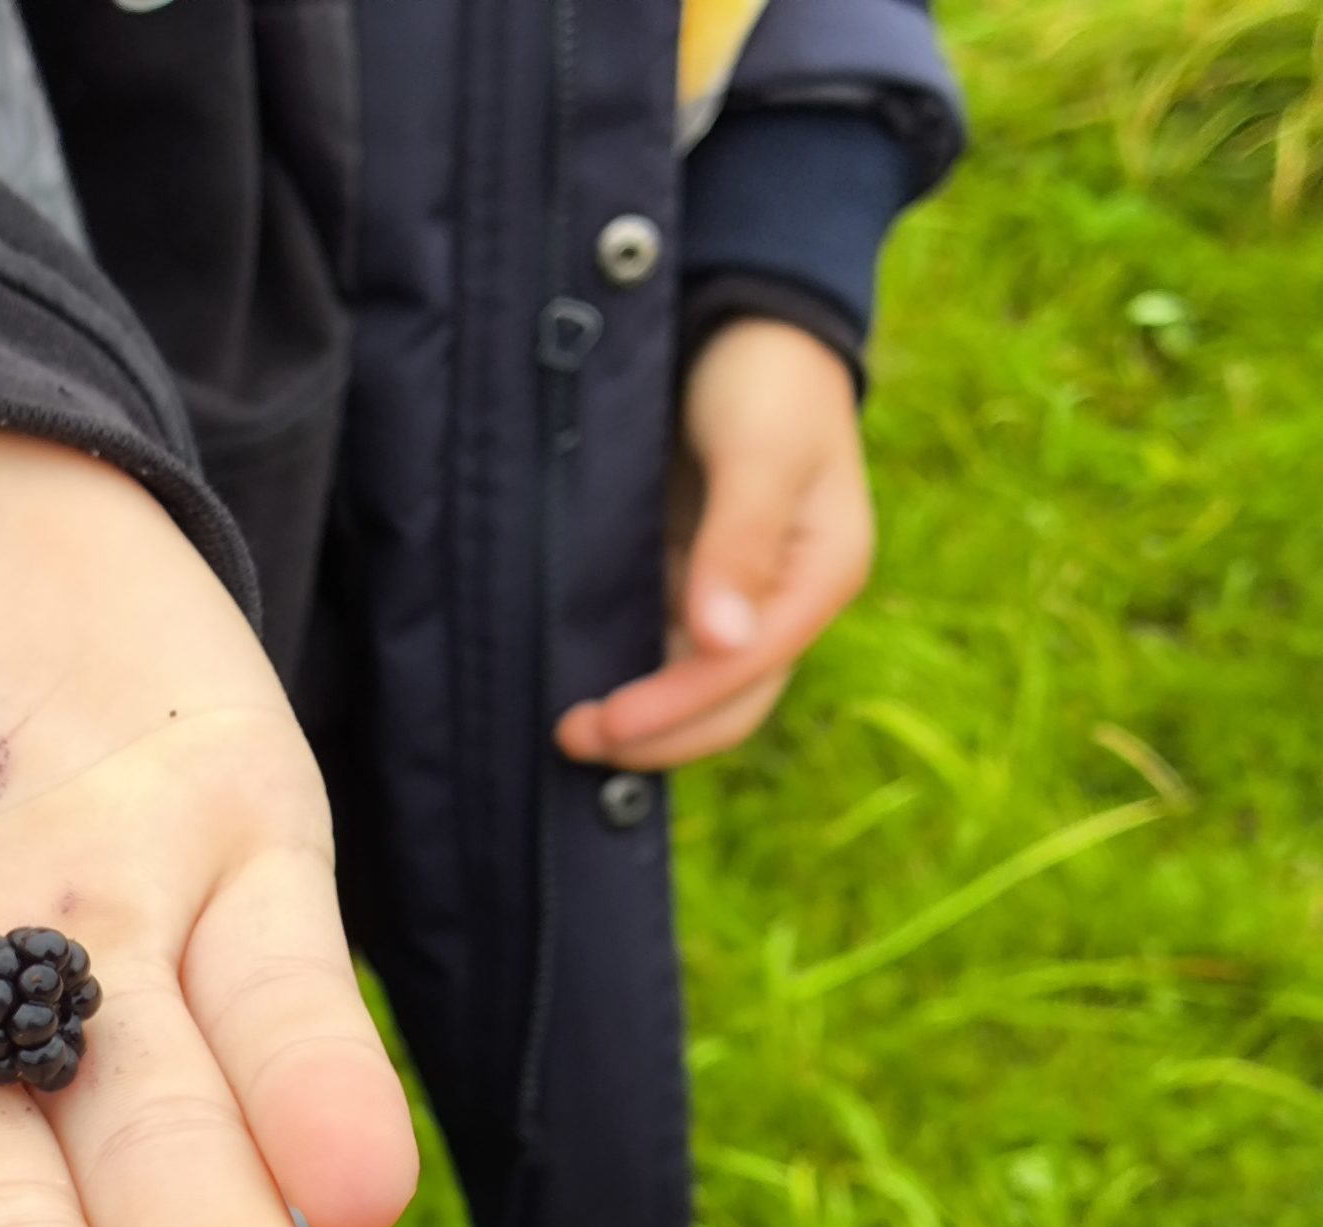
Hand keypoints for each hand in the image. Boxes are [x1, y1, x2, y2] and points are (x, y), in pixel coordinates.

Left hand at [555, 317, 873, 768]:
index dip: (676, 707)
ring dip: (640, 719)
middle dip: (657, 735)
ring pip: (693, 688)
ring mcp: (737, 597)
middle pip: (727, 701)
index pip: (746, 670)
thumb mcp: (759, 450)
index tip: (607, 725)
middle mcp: (783, 600)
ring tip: (567, 733)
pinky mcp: (691, 581)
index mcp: (819, 576)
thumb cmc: (764, 377)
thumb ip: (740, 542)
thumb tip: (722, 640)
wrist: (743, 324)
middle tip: (572, 742)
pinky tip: (574, 685)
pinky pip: (662, 651)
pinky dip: (626, 676)